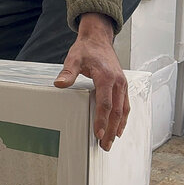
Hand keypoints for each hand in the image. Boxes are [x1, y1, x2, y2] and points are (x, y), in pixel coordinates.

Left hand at [54, 13, 128, 151]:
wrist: (98, 39)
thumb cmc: (86, 49)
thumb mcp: (73, 59)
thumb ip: (67, 73)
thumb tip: (59, 84)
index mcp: (107, 78)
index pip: (105, 104)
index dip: (102, 120)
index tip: (98, 134)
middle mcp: (118, 82)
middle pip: (116, 111)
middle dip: (111, 130)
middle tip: (104, 145)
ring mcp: (122, 84)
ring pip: (123, 110)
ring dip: (118, 126)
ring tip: (111, 141)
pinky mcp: (122, 85)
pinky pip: (125, 104)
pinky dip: (122, 117)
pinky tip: (118, 127)